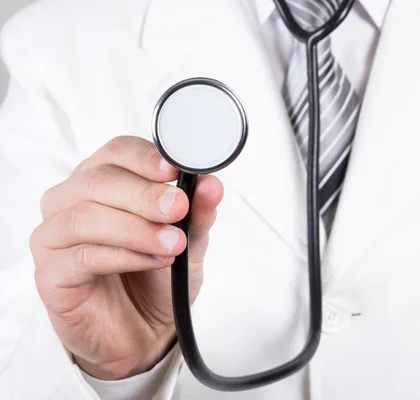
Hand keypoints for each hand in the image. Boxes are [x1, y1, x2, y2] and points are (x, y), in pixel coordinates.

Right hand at [30, 136, 222, 379]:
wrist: (142, 331)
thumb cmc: (157, 276)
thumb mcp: (189, 242)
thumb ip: (197, 213)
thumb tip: (211, 185)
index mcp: (104, 180)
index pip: (118, 152)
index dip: (146, 158)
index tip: (176, 171)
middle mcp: (72, 201)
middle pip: (99, 180)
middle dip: (144, 195)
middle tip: (178, 209)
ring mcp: (55, 235)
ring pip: (86, 216)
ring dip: (136, 229)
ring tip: (172, 244)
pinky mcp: (49, 273)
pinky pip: (81, 256)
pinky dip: (123, 256)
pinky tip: (152, 261)